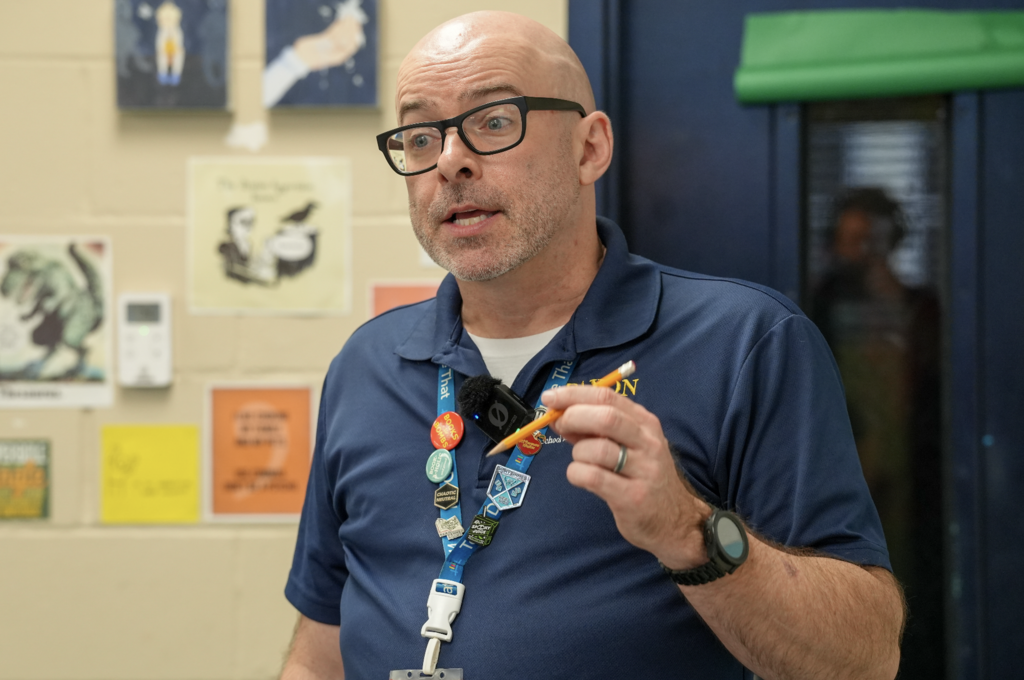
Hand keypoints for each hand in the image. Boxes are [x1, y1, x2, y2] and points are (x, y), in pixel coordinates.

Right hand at [292, 16, 364, 70]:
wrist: (300, 59)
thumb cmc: (311, 60)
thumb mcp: (324, 56)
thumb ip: (334, 51)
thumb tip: (344, 44)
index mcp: (339, 56)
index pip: (351, 44)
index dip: (355, 35)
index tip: (357, 26)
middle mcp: (337, 51)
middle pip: (347, 37)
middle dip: (351, 27)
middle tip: (354, 17)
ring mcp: (331, 44)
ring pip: (341, 33)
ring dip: (345, 24)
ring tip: (349, 15)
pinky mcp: (325, 39)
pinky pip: (334, 31)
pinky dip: (338, 25)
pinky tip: (341, 19)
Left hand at [542, 385, 711, 568]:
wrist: (675, 520)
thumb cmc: (643, 477)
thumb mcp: (626, 446)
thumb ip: (593, 430)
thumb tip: (558, 415)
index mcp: (645, 423)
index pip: (607, 397)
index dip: (574, 394)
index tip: (550, 397)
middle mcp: (648, 442)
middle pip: (606, 417)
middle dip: (573, 417)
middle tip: (559, 426)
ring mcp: (644, 470)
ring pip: (598, 449)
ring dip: (577, 453)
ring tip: (581, 461)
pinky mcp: (633, 497)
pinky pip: (594, 478)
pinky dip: (577, 474)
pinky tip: (580, 477)